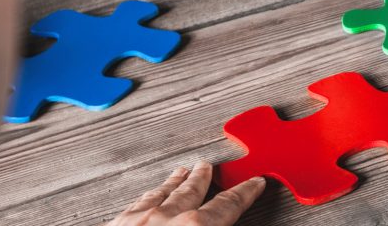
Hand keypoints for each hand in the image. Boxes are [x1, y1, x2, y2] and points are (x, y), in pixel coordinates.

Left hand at [107, 162, 266, 225]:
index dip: (244, 194)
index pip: (228, 206)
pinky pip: (135, 205)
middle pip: (191, 192)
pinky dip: (146, 197)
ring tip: (180, 172)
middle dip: (202, 179)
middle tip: (208, 166)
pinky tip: (145, 198)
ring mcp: (137, 221)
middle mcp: (167, 219)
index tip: (253, 183)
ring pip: (160, 194)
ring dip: (174, 182)